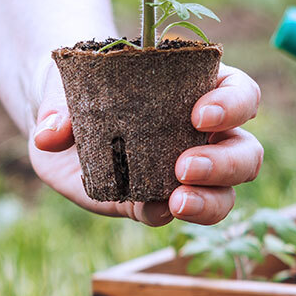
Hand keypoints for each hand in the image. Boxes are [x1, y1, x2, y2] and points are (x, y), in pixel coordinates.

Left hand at [30, 61, 262, 225]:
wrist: (56, 120)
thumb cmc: (81, 85)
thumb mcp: (70, 81)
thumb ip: (61, 104)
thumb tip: (50, 135)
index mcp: (199, 88)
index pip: (240, 93)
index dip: (233, 105)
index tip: (200, 115)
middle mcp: (202, 134)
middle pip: (245, 151)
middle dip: (225, 162)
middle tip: (185, 166)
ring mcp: (181, 172)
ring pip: (224, 193)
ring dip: (209, 200)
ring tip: (177, 200)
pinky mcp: (152, 200)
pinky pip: (171, 213)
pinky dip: (164, 214)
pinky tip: (150, 209)